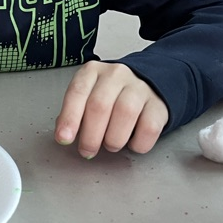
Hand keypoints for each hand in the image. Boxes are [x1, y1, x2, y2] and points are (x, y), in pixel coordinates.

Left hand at [54, 62, 168, 157]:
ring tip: (110, 145)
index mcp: (92, 72)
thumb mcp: (87, 97)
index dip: (69, 118)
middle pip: (100, 105)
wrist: (147, 85)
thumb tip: (64, 134)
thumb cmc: (110, 96)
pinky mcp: (158, 103)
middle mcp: (116, 75)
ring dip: (113, 139)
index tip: (64, 138)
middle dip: (90, 136)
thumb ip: (74, 113)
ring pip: (125, 113)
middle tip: (87, 150)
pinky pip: (149, 127)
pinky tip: (131, 143)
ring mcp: (139, 87)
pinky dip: (137, 143)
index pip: (77, 92)